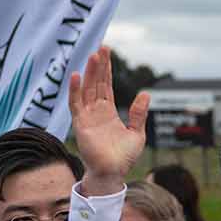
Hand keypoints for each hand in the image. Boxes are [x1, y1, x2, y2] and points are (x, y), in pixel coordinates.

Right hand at [67, 45, 148, 195]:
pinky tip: (77, 76)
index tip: (107, 52)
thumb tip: (145, 93)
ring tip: (94, 56)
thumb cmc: (123, 157)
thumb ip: (139, 113)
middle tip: (102, 47)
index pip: (106, 86)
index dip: (107, 70)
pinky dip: (75, 90)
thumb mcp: (137, 133)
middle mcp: (96, 111)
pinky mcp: (80, 124)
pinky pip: (76, 104)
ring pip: (87, 89)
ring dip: (90, 73)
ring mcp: (87, 116)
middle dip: (99, 66)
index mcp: (108, 112)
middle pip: (96, 83)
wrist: (113, 173)